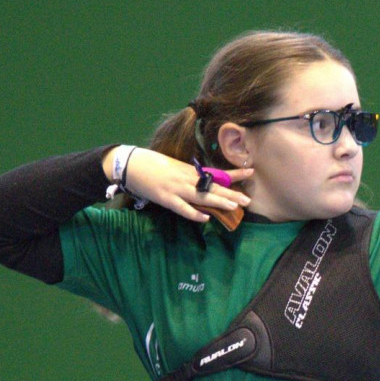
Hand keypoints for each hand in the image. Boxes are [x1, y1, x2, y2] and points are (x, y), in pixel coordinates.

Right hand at [104, 147, 252, 221]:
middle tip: (247, 200)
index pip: (216, 172)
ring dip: (218, 201)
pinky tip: (205, 218)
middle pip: (212, 186)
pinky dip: (193, 213)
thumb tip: (206, 182)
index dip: (233, 174)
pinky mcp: (165, 198)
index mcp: (189, 170)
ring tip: (234, 207)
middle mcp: (186, 178)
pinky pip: (182, 207)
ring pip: (201, 196)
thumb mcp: (175, 167)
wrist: (129, 163)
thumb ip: (190, 175)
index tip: (250, 172)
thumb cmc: (152, 164)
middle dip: (231, 193)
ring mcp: (176, 188)